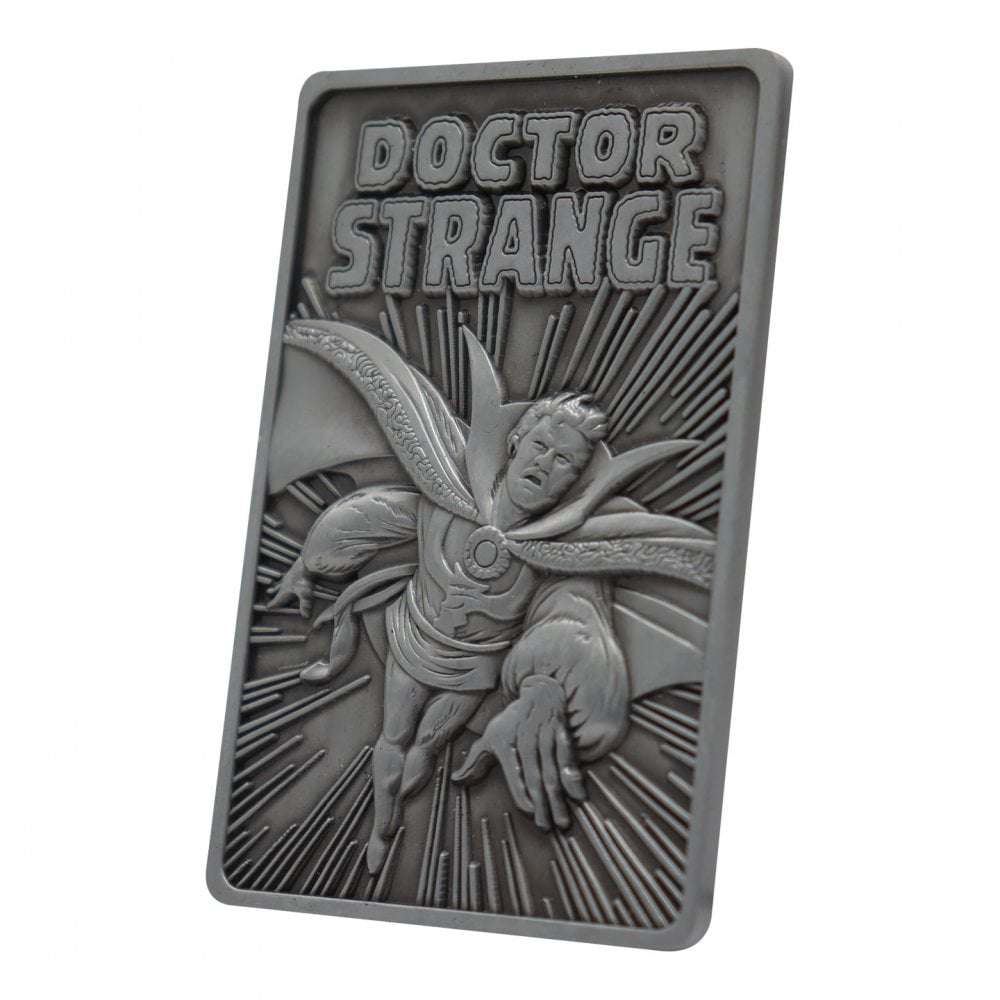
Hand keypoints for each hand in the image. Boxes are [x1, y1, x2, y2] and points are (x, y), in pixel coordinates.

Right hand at [265, 558, 313, 617]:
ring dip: (278, 584)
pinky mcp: (296, 568)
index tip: (267, 607)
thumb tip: (306, 617)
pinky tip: (290, 574)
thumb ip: (305, 605)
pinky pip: (289, 574)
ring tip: (275, 584)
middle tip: (268, 592)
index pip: (277, 600)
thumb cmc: (304, 579)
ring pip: (282, 581)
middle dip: (273, 592)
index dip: (273, 604)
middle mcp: (286, 583)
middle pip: (278, 589)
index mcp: (285, 591)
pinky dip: (288, 576)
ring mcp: (290, 575)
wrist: (307, 561)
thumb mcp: (304, 594)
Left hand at [452, 676, 585, 829]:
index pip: (514, 771)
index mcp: (506, 743)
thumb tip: (456, 781)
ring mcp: (545, 738)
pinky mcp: (562, 736)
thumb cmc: (513, 722)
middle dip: (542, 803)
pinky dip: (574, 777)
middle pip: (535, 776)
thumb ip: (475, 762)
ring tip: (562, 821)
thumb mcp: (491, 737)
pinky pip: (568, 759)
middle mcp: (526, 740)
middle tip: (547, 826)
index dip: (521, 791)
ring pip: (553, 771)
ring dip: (558, 798)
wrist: (539, 694)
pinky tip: (578, 796)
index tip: (527, 810)